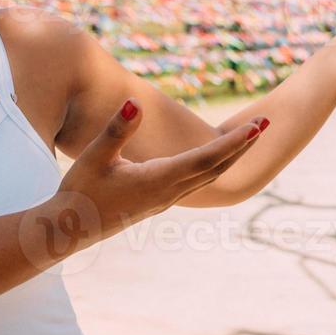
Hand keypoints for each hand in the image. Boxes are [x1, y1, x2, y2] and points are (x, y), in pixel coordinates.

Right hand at [56, 99, 267, 241]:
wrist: (69, 231)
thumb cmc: (79, 192)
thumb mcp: (94, 157)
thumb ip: (117, 130)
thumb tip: (134, 103)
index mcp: (158, 180)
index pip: (206, 158)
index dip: (234, 142)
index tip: (257, 127)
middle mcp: (169, 191)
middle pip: (216, 167)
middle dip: (243, 146)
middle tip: (266, 124)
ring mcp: (165, 199)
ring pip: (208, 176)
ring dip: (231, 156)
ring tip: (249, 136)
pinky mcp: (158, 201)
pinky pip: (196, 181)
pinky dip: (213, 166)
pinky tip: (216, 157)